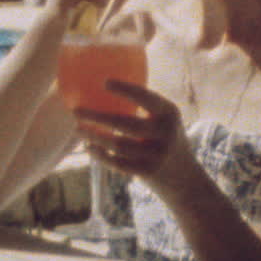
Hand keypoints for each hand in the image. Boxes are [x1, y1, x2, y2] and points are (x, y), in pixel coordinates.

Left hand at [71, 79, 194, 189]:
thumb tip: (107, 86)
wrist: (185, 178)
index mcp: (170, 113)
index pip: (146, 98)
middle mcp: (166, 133)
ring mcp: (157, 155)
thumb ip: (146, 107)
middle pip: (126, 123)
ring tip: (78, 129)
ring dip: (95, 137)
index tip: (104, 83)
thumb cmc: (166, 139)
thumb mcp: (165, 120)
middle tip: (76, 111)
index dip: (126, 89)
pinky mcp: (148, 172)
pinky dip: (101, 155)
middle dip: (97, 117)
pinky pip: (118, 163)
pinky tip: (89, 147)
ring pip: (118, 144)